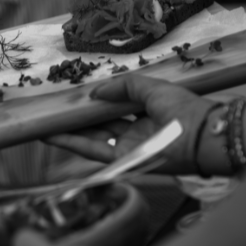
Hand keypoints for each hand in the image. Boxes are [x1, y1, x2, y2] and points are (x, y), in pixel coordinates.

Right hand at [45, 74, 218, 174]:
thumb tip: (94, 93)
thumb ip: (123, 86)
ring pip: (92, 137)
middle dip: (77, 117)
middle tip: (54, 110)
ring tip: (44, 123)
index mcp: (145, 110)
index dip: (95, 101)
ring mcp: (128, 145)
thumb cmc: (182, 108)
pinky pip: (93, 150)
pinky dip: (72, 143)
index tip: (75, 96)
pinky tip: (52, 135)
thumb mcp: (151, 87)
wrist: (201, 137)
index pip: (114, 106)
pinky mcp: (123, 159)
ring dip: (68, 131)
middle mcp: (135, 129)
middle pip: (99, 123)